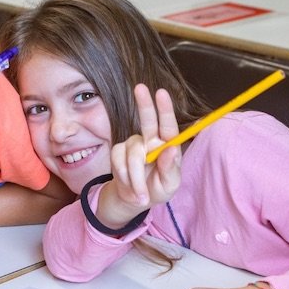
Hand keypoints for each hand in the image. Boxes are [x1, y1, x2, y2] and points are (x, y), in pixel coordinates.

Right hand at [97, 84, 181, 227]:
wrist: (135, 201)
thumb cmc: (157, 189)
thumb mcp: (169, 185)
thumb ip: (170, 169)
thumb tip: (170, 150)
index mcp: (167, 146)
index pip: (168, 126)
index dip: (165, 109)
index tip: (161, 93)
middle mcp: (151, 141)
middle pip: (147, 120)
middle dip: (144, 104)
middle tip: (140, 88)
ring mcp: (133, 145)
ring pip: (133, 154)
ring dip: (136, 177)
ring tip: (141, 196)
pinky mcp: (118, 152)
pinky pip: (118, 161)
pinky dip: (125, 178)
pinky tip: (130, 187)